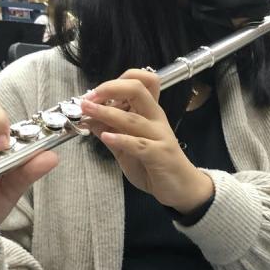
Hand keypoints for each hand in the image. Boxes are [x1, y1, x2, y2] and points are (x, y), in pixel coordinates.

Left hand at [81, 69, 213, 213]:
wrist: (182, 187)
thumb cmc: (155, 164)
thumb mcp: (126, 147)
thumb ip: (111, 132)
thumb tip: (89, 118)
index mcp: (149, 112)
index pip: (139, 82)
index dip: (114, 82)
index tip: (93, 93)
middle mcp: (155, 118)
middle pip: (137, 90)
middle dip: (110, 88)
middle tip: (89, 97)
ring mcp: (159, 136)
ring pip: (132, 118)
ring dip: (107, 113)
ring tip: (88, 111)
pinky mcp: (159, 154)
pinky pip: (139, 144)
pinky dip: (121, 139)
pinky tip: (105, 137)